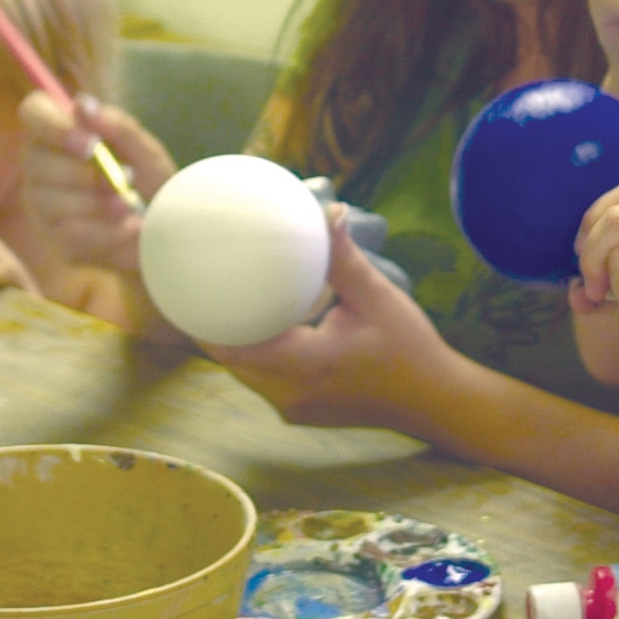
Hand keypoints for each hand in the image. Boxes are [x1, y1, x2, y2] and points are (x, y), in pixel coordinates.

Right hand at [19, 91, 176, 271]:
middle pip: (35, 161)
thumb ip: (117, 127)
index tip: (90, 144)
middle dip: (82, 174)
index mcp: (61, 133)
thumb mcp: (146, 153)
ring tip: (128, 204)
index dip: (54, 126)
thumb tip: (82, 104)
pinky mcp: (56, 239)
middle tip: (125, 178)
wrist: (167, 235)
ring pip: (48, 200)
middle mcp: (42, 166)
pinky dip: (107, 232)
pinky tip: (129, 228)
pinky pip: (70, 233)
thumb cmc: (152, 185)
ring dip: (97, 203)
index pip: (33, 112)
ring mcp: (43, 205)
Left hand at [196, 207, 453, 431]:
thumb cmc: (409, 348)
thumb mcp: (378, 299)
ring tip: (215, 300)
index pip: (236, 348)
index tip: (183, 292)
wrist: (434, 401)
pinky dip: (254, 351)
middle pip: (232, 360)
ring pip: (245, 371)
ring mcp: (293, 406)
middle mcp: (290, 392)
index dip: (203, 324)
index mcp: (307, 364)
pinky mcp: (300, 409)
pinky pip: (263, 378)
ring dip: (232, 338)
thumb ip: (345, 258)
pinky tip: (254, 323)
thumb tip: (327, 210)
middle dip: (210, 325)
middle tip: (193, 284)